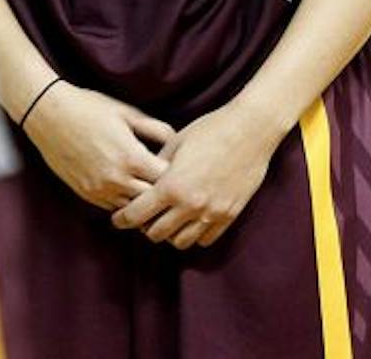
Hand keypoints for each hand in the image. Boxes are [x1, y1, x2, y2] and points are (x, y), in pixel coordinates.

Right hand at [21, 81, 174, 211]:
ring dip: (142, 201)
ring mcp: (99, 189)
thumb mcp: (128, 113)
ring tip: (150, 188)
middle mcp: (116, 179)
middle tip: (169, 182)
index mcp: (131, 157)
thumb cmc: (91, 108)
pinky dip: (124, 202)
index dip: (175, 174)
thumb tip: (176, 140)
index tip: (178, 166)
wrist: (50, 115)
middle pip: (151, 200)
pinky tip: (129, 189)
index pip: (166, 180)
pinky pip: (113, 207)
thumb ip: (156, 129)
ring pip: (132, 209)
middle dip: (162, 192)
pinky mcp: (86, 194)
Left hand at [108, 101, 286, 249]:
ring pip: (180, 242)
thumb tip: (143, 180)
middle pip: (155, 234)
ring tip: (170, 220)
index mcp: (171, 186)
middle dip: (145, 227)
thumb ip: (157, 166)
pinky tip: (192, 221)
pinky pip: (205, 239)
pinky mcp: (229, 214)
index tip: (118, 219)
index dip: (122, 219)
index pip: (136, 215)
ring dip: (170, 234)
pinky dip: (195, 234)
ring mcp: (211, 212)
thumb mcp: (176, 143)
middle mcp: (190, 205)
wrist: (251, 129)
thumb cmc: (211, 129)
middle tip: (145, 218)